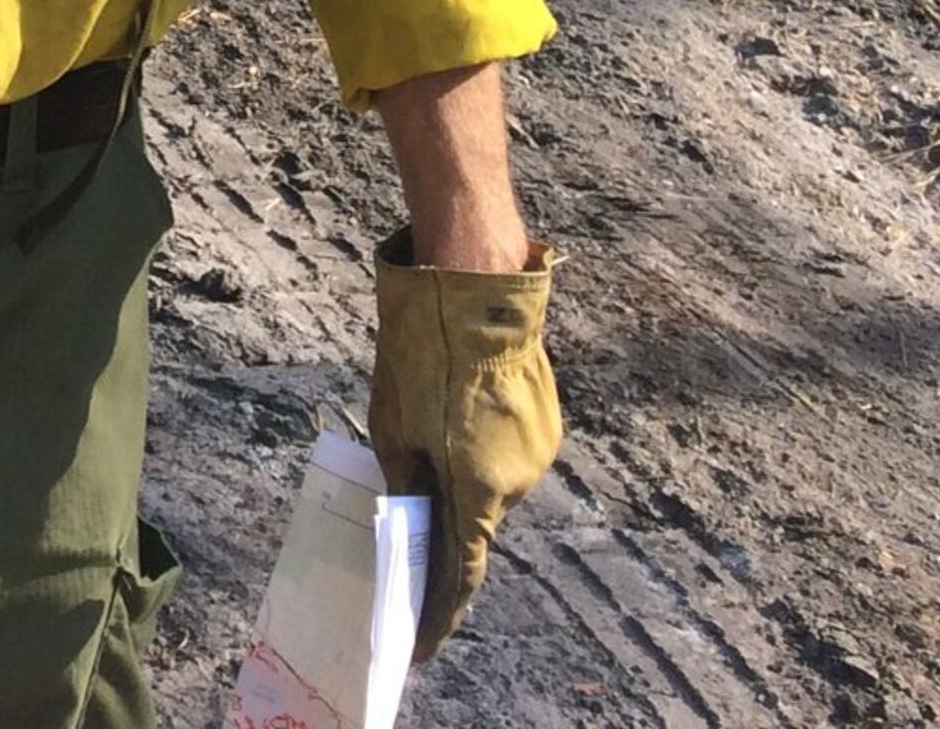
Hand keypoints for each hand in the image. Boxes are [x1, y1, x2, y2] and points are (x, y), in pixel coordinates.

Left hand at [367, 226, 562, 656]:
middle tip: (413, 505)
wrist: (473, 293)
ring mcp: (539, 450)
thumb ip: (406, 483)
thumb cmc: (422, 361)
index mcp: (479, 494)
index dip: (438, 613)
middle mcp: (519, 483)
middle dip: (445, 518)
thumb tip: (414, 515)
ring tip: (434, 423)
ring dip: (464, 467)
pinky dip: (482, 440)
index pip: (460, 574)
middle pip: (475, 518)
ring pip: (492, 478)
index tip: (421, 646)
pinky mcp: (546, 418)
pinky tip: (460, 405)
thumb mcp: (393, 429)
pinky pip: (508, 445)